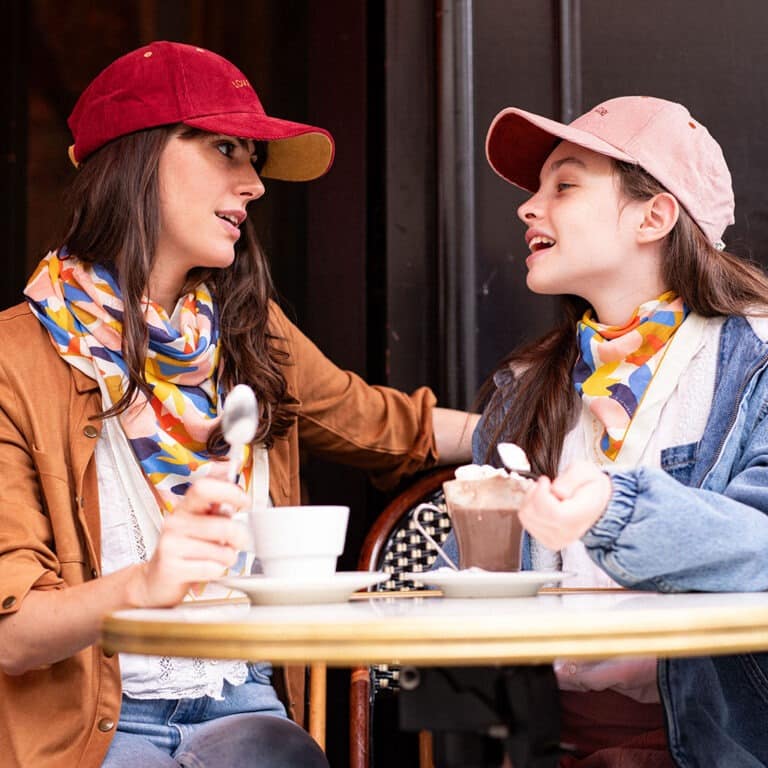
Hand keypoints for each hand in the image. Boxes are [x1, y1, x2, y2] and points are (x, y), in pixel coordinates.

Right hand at [126, 477, 250, 607]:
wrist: (155, 581)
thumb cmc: (184, 550)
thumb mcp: (199, 524)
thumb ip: (217, 509)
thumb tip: (237, 487)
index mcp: (185, 508)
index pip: (204, 488)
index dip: (229, 492)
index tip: (245, 502)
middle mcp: (175, 522)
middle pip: (222, 525)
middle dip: (240, 536)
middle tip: (239, 541)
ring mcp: (171, 545)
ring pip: (221, 551)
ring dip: (228, 557)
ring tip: (219, 558)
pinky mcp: (171, 568)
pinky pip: (211, 569)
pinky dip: (217, 571)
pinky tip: (208, 569)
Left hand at [517, 461, 611, 550]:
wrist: (598, 503)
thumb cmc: (591, 486)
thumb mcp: (585, 471)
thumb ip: (571, 477)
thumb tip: (556, 491)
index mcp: (580, 516)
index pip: (552, 512)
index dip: (541, 493)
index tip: (545, 480)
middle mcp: (568, 533)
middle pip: (534, 514)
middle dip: (534, 493)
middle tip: (545, 486)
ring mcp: (557, 540)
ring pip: (526, 518)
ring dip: (530, 501)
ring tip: (545, 494)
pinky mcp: (548, 541)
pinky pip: (526, 523)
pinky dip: (530, 510)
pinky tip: (542, 504)